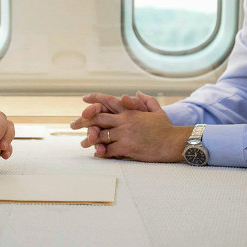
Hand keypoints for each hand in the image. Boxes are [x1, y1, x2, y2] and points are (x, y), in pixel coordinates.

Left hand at [71, 92, 189, 161]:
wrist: (174, 142)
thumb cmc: (166, 128)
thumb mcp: (157, 110)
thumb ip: (146, 100)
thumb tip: (136, 93)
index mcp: (130, 111)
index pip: (108, 101)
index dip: (95, 99)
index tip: (84, 99)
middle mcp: (124, 121)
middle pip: (97, 118)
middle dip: (83, 121)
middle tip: (73, 124)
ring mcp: (125, 134)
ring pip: (100, 135)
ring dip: (90, 140)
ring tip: (83, 143)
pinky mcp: (127, 147)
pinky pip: (108, 150)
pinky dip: (101, 152)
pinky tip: (97, 153)